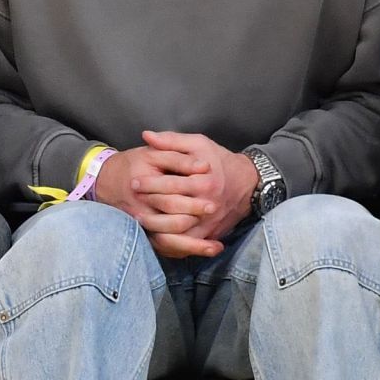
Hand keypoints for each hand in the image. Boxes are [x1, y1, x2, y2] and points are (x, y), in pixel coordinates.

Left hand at [131, 131, 258, 257]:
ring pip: (178, 232)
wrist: (247, 184)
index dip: (150, 184)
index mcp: (205, 181)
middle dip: (149, 205)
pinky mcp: (210, 234)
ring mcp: (209, 221)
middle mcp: (208, 204)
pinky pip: (187, 244)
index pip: (172, 185)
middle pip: (173, 209)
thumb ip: (172, 140)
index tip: (134, 182)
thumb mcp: (199, 144)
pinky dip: (170, 242)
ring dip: (156, 227)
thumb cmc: (219, 160)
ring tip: (138, 219)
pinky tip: (154, 234)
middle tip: (131, 202)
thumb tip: (146, 135)